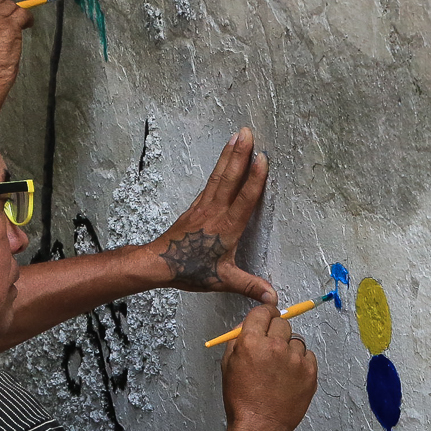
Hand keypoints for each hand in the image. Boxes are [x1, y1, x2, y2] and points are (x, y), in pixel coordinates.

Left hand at [149, 129, 274, 303]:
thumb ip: (249, 286)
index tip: (263, 158)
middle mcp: (216, 212)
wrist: (159, 262)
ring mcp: (204, 207)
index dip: (255, 178)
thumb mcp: (223, 280)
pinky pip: (210, 182)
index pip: (244, 199)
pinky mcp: (196, 207)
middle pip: (230, 178)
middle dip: (240, 154)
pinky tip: (223, 159)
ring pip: (219, 176)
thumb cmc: (190, 270)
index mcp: (226, 228)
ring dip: (229, 155)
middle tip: (248, 132)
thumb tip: (272, 299)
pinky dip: (219, 168)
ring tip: (238, 136)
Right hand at [219, 302, 316, 430]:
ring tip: (279, 369)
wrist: (260, 426)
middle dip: (275, 332)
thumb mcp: (228, 365)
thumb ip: (238, 339)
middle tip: (271, 348)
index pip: (263, 311)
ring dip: (288, 349)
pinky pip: (308, 355)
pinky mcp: (310, 372)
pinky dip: (300, 362)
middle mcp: (275, 346)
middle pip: (282, 322)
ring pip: (296, 340)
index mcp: (251, 342)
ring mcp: (295, 359)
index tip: (267, 318)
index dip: (265, 315)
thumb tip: (248, 323)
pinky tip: (289, 376)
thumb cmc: (242, 399)